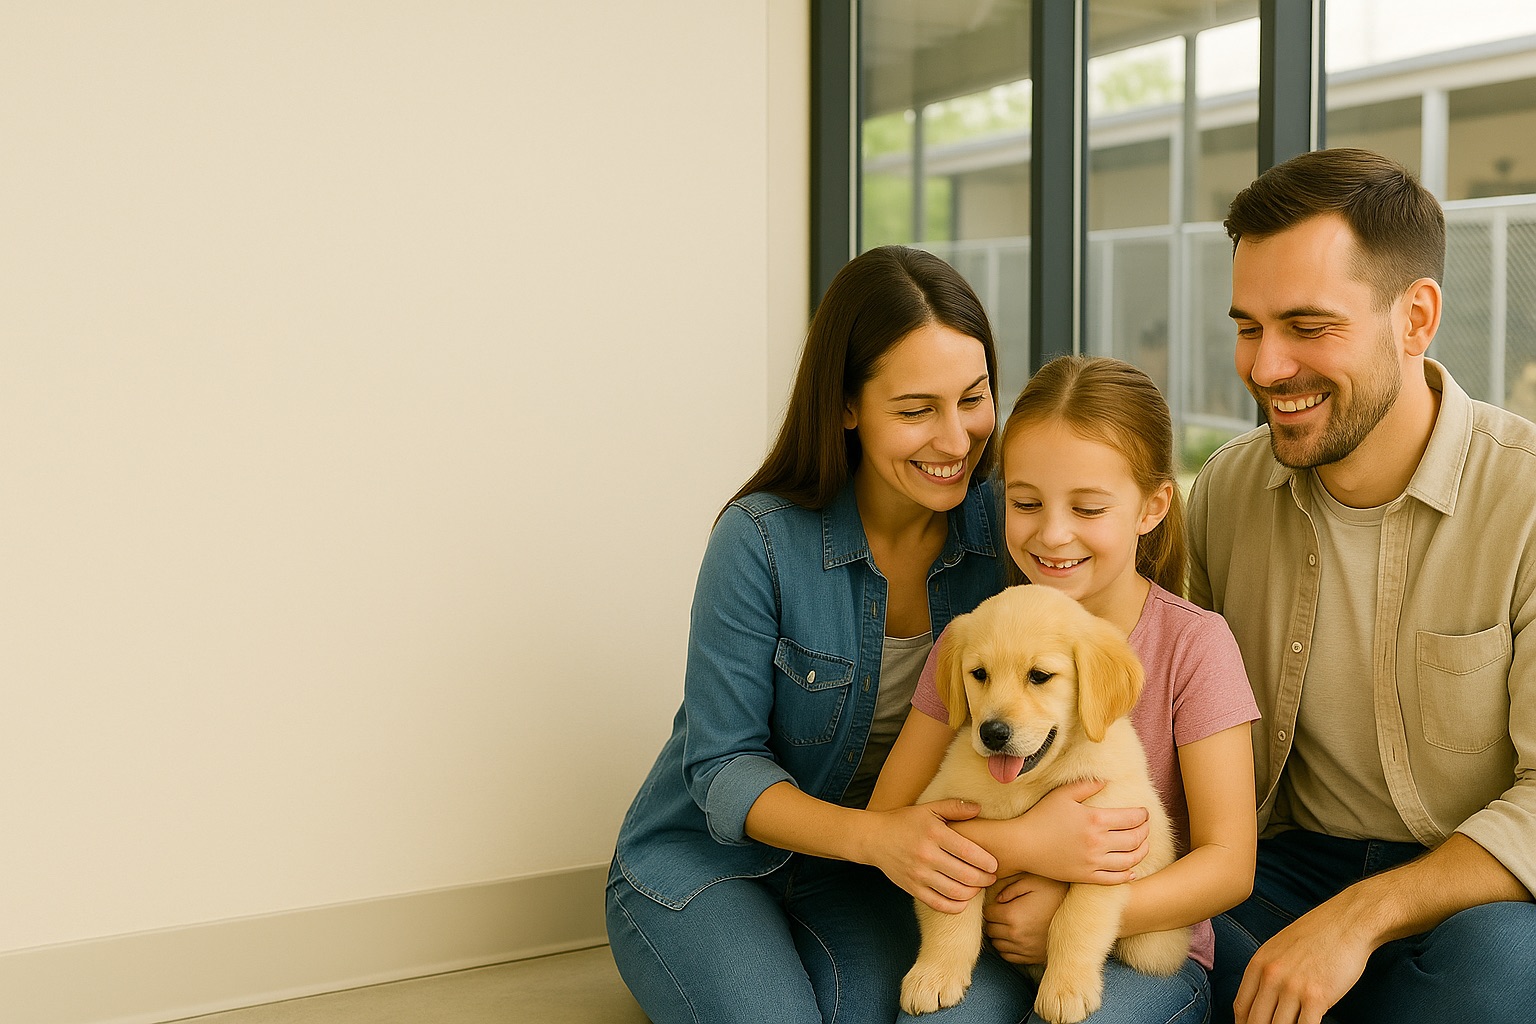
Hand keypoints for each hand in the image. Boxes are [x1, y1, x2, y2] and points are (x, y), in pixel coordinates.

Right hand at [866, 799, 998, 913]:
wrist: (874, 838)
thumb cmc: (905, 821)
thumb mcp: (928, 809)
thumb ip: (954, 807)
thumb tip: (979, 808)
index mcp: (933, 834)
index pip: (967, 852)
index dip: (985, 861)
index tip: (994, 865)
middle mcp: (926, 855)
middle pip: (965, 875)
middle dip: (984, 879)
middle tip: (991, 878)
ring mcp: (918, 874)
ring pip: (955, 892)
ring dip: (973, 893)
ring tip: (978, 887)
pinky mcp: (912, 888)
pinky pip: (939, 904)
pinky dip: (956, 906)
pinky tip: (963, 900)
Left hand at [983, 872, 1067, 963]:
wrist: (1080, 917)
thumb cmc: (1055, 894)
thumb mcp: (1033, 881)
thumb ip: (1011, 887)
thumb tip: (997, 899)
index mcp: (1012, 915)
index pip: (988, 914)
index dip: (991, 907)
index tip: (998, 904)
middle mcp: (1015, 935)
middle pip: (990, 930)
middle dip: (994, 921)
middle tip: (1003, 913)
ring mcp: (1023, 949)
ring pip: (997, 944)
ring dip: (999, 935)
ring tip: (1009, 925)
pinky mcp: (1031, 958)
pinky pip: (1008, 956)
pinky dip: (1007, 948)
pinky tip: (1015, 937)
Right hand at [1015, 778, 1149, 882]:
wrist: (1022, 845)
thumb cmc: (1041, 817)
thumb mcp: (1063, 795)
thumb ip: (1086, 785)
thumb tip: (1107, 781)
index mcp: (1095, 820)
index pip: (1132, 818)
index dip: (1143, 815)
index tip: (1144, 813)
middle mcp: (1098, 842)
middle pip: (1135, 839)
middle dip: (1145, 832)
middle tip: (1146, 827)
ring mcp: (1093, 862)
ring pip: (1130, 860)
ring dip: (1142, 852)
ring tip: (1143, 846)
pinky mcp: (1086, 876)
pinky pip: (1114, 879)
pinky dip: (1128, 874)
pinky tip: (1132, 870)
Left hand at [1233, 907, 1372, 1023]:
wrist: (1348, 922)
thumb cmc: (1317, 934)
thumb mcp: (1279, 947)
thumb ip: (1267, 972)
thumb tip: (1260, 999)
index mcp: (1258, 964)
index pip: (1241, 1007)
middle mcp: (1270, 977)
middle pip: (1256, 1022)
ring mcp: (1292, 988)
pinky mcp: (1317, 998)